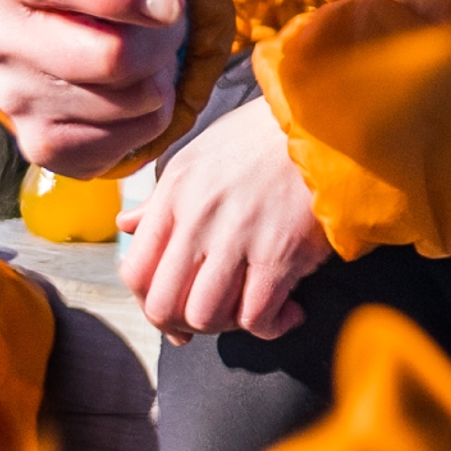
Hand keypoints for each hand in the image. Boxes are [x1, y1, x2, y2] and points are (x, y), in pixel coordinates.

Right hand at [0, 0, 186, 177]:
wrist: (75, 24)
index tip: (171, 3)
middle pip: (106, 57)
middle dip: (159, 41)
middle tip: (170, 25)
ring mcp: (14, 98)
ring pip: (126, 101)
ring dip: (159, 77)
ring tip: (148, 54)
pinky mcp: (40, 144)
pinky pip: (125, 141)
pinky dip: (149, 116)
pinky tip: (134, 90)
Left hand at [121, 97, 330, 341]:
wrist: (323, 123)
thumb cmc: (261, 139)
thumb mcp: (200, 156)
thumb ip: (162, 198)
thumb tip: (126, 225)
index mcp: (174, 193)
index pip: (135, 272)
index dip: (148, 304)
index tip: (173, 311)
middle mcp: (198, 217)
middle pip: (164, 305)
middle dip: (184, 326)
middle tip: (212, 320)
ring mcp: (236, 236)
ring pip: (206, 317)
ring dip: (227, 326)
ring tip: (250, 309)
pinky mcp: (279, 253)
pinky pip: (257, 317)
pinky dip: (271, 326)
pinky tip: (288, 311)